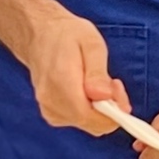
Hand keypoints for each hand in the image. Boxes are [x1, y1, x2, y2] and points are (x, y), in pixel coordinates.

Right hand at [10, 0, 125, 136]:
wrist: (41, 34)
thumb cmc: (67, 35)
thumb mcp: (91, 44)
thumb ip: (98, 73)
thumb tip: (104, 96)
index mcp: (61, 84)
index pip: (90, 117)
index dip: (113, 111)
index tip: (118, 89)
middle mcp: (51, 102)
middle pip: (92, 124)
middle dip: (110, 109)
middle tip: (112, 82)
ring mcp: (49, 110)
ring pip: (88, 124)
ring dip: (101, 109)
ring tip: (98, 82)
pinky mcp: (51, 113)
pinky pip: (79, 120)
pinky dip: (90, 110)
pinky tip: (88, 90)